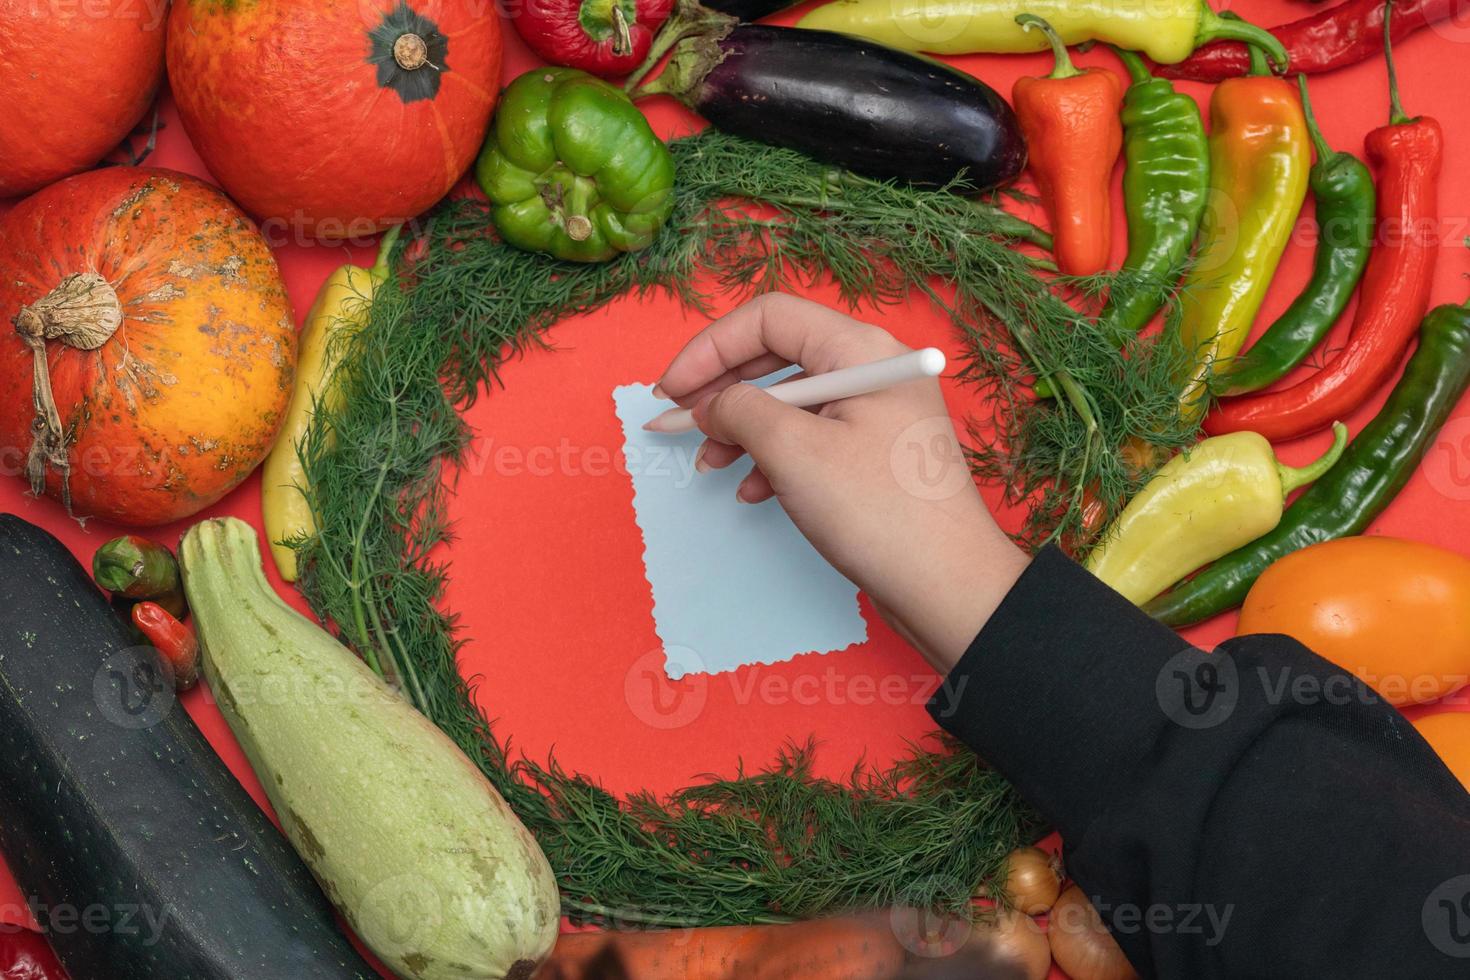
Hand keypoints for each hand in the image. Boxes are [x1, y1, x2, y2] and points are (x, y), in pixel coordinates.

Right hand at [653, 293, 1029, 671]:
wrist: (948, 588)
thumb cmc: (881, 514)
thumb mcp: (794, 452)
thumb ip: (740, 411)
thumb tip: (709, 404)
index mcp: (861, 350)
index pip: (769, 317)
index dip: (710, 348)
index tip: (670, 390)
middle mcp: (872, 369)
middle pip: (777, 356)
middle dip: (720, 389)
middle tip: (675, 422)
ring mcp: (875, 413)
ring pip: (789, 401)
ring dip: (740, 429)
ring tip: (710, 465)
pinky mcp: (873, 454)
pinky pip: (809, 437)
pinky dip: (771, 457)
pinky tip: (752, 490)